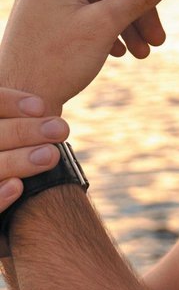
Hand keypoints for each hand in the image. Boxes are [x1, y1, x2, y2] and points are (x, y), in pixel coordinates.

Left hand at [0, 0, 178, 113]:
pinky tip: (122, 52)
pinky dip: (112, 28)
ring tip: (145, 51)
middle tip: (158, 37)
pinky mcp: (51, 18)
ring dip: (130, 21)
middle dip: (139, 5)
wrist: (21, 104)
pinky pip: (91, 11)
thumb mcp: (106, 24)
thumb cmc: (55, 63)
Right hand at [0, 88, 68, 255]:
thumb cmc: (10, 160)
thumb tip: (43, 108)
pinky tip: (17, 188)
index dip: (8, 102)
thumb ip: (15, 129)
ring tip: (51, 155)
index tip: (42, 105)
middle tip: (60, 129)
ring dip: (15, 161)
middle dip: (22, 132)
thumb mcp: (12, 144)